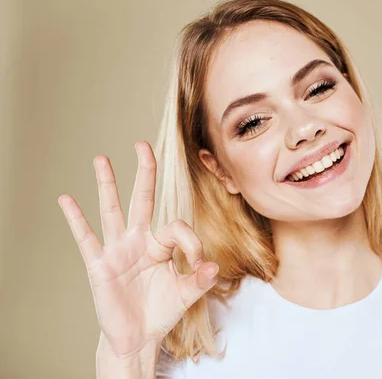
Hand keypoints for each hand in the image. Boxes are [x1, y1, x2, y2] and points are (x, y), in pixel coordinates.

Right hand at [58, 141, 218, 357]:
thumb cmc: (161, 311)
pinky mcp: (99, 265)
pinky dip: (76, 219)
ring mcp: (117, 250)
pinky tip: (66, 199)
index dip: (192, 242)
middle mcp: (138, 241)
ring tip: (101, 158)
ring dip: (108, 185)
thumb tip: (214, 266)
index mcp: (161, 245)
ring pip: (113, 210)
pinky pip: (86, 238)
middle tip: (142, 144)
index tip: (200, 264)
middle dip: (144, 173)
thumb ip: (200, 280)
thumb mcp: (186, 294)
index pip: (177, 227)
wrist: (138, 338)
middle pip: (142, 199)